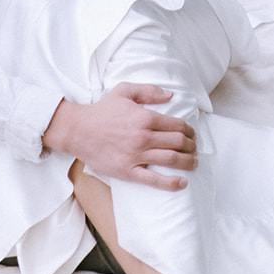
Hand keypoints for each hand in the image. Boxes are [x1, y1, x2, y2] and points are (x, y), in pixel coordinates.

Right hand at [43, 84, 196, 190]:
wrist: (78, 130)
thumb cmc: (101, 110)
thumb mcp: (124, 91)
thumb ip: (148, 91)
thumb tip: (170, 95)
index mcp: (145, 117)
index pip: (177, 125)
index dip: (190, 130)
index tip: (192, 134)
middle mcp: (143, 137)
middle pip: (179, 143)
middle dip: (192, 146)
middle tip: (194, 149)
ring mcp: (136, 156)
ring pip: (171, 160)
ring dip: (188, 162)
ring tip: (193, 163)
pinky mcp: (128, 171)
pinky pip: (154, 180)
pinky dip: (171, 182)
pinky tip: (182, 182)